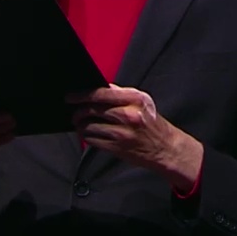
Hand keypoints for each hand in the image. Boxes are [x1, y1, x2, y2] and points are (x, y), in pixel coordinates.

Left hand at [67, 84, 202, 192]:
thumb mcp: (142, 102)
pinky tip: (88, 134)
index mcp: (134, 99)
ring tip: (81, 124)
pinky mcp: (117, 147)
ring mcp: (122, 133)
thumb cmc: (152, 123)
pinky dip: (87, 136)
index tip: (70, 97)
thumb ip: (120, 94)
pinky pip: (92, 140)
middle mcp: (128, 115)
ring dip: (80, 125)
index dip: (81, 95)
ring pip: (89, 126)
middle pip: (91, 110)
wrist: (165, 148)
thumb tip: (100, 88)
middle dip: (78, 112)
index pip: (101, 93)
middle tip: (74, 113)